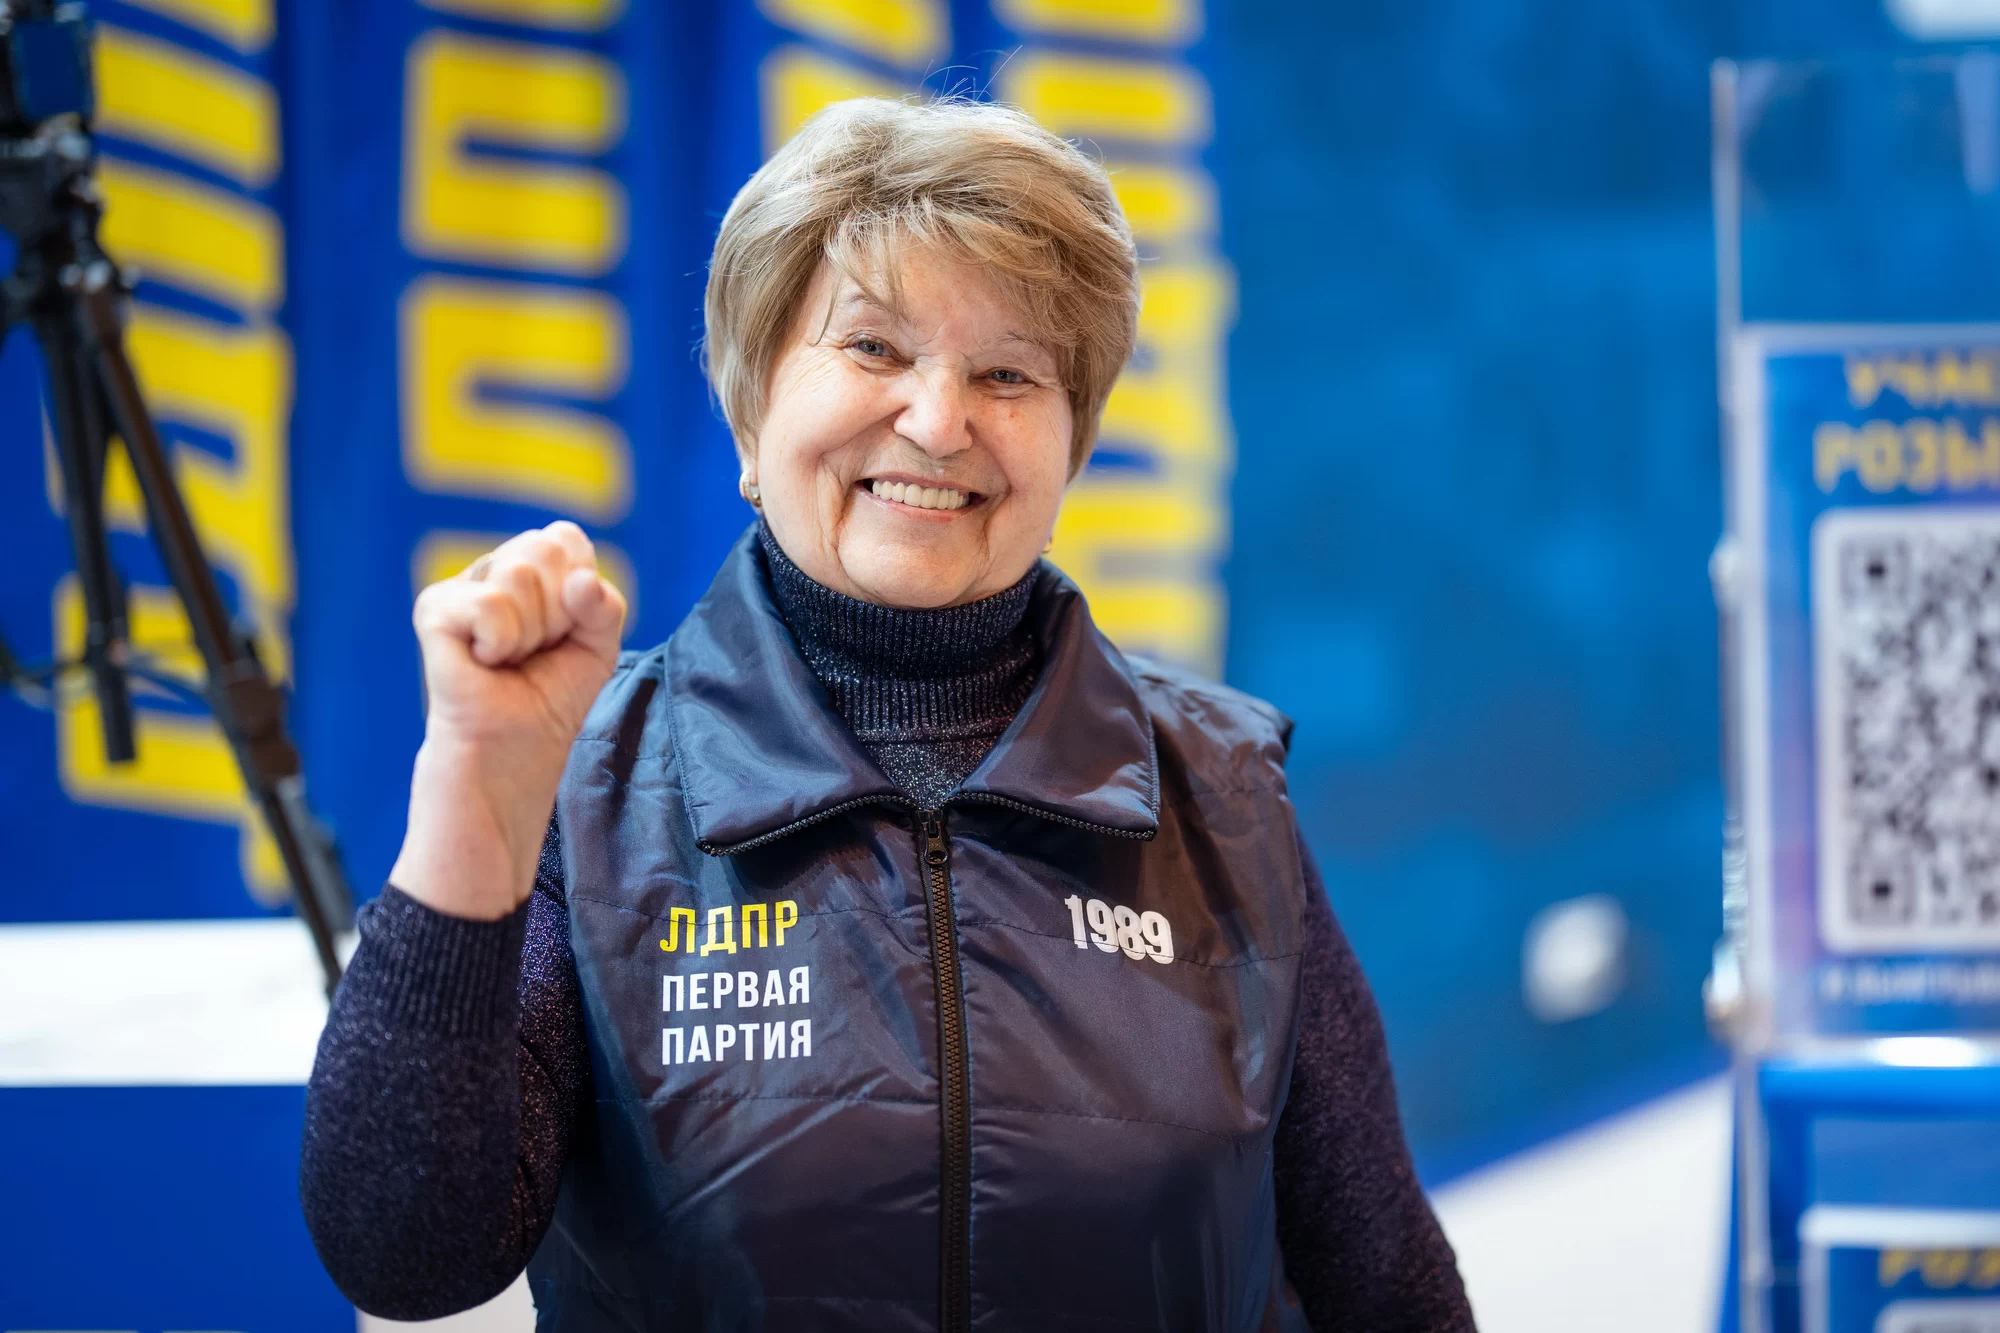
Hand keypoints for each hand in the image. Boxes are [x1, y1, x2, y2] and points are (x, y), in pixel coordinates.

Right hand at [390, 522, 626, 919]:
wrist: (509, 765)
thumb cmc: (548, 707)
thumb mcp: (597, 650)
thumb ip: (604, 605)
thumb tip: (580, 578)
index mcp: (527, 571)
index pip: (566, 539)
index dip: (581, 593)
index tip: (562, 639)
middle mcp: (489, 571)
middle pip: (547, 549)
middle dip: (559, 614)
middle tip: (533, 656)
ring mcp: (459, 588)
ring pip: (522, 575)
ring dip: (532, 635)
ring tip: (508, 666)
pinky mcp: (434, 612)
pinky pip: (491, 603)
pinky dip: (502, 643)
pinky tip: (484, 666)